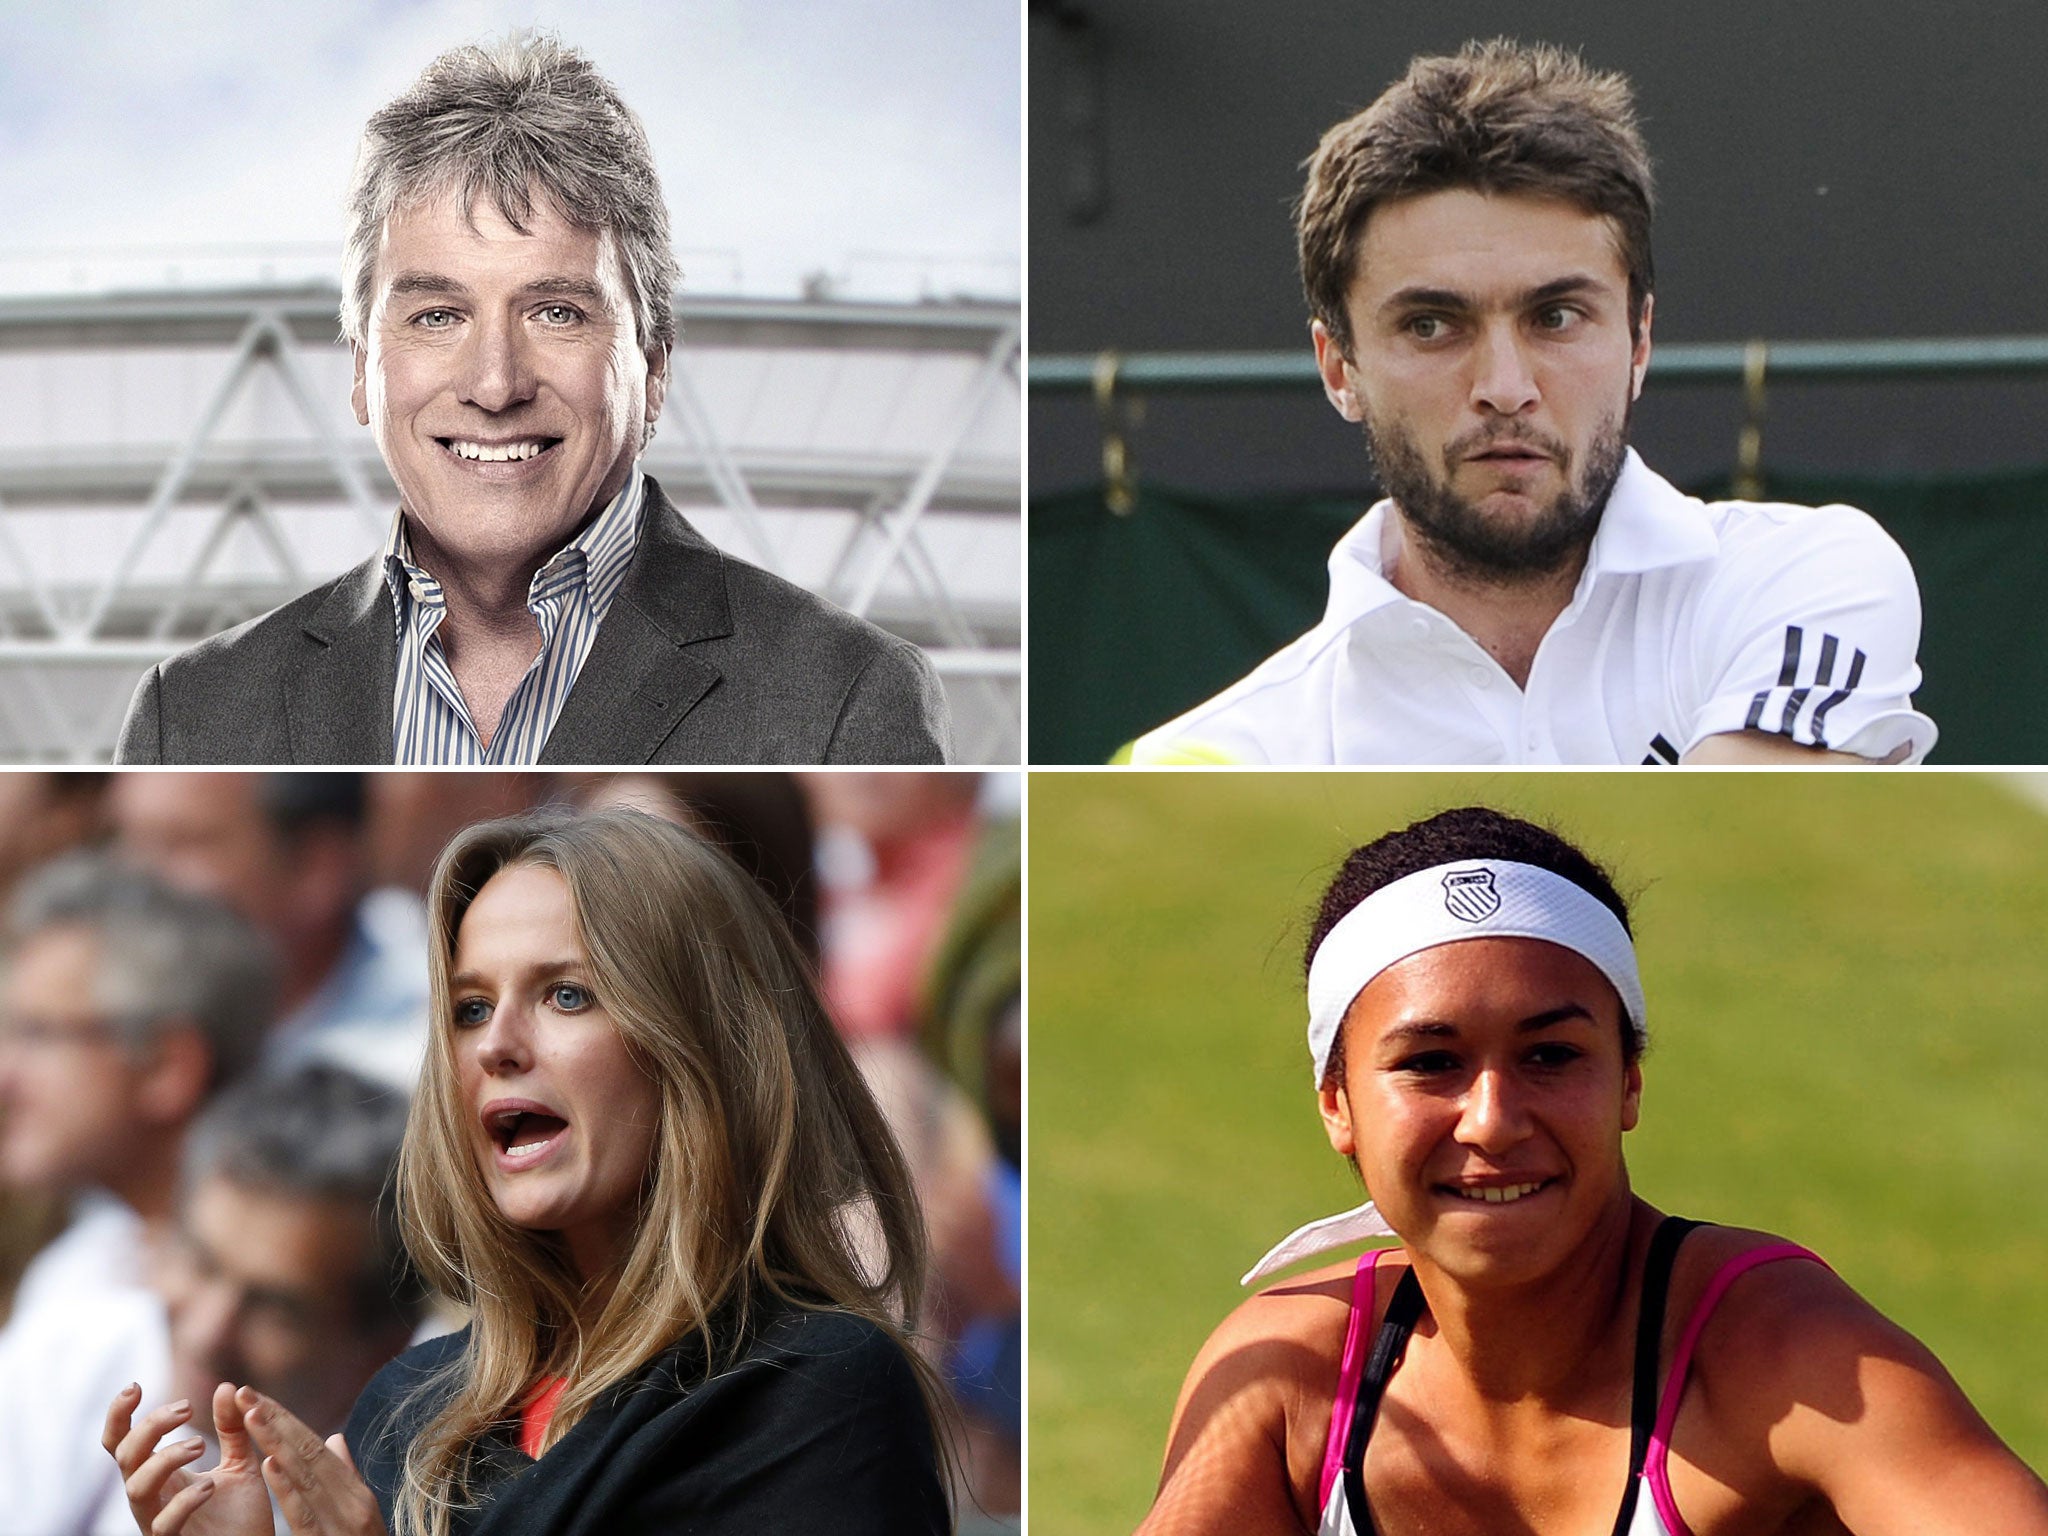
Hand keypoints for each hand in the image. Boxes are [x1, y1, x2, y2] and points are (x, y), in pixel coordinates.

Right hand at [102, 1382, 275, 1535]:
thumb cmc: (240, 1514)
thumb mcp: (240, 1461)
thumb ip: (232, 1428)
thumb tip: (226, 1386)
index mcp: (161, 1474)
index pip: (123, 1442)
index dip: (119, 1415)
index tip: (135, 1385)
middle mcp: (153, 1496)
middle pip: (125, 1456)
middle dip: (150, 1426)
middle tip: (187, 1407)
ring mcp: (158, 1521)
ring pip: (135, 1487)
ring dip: (165, 1458)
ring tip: (200, 1444)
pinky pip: (162, 1525)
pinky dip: (183, 1501)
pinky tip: (210, 1486)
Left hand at [236, 1386, 384, 1535]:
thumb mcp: (359, 1513)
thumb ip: (344, 1476)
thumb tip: (334, 1438)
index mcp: (354, 1491)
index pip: (314, 1447)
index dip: (283, 1420)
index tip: (255, 1398)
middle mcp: (351, 1500)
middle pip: (308, 1452)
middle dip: (274, 1420)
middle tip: (244, 1393)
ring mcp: (342, 1521)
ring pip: (305, 1475)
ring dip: (276, 1443)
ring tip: (251, 1416)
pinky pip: (304, 1513)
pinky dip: (288, 1487)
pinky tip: (269, 1465)